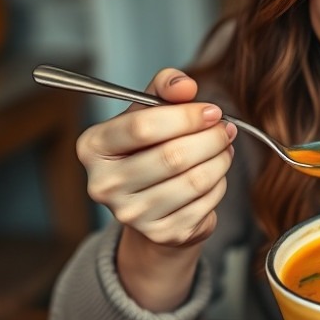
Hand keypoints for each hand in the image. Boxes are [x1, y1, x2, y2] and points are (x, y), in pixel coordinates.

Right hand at [77, 68, 235, 247]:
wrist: (150, 201)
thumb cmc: (149, 147)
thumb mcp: (151, 110)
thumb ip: (166, 88)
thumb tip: (185, 86)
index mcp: (93, 147)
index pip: (142, 127)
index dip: (186, 116)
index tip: (211, 111)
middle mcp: (104, 184)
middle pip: (172, 156)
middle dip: (210, 138)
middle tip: (225, 129)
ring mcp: (131, 214)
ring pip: (194, 181)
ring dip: (220, 160)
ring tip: (224, 148)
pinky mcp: (161, 233)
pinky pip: (205, 202)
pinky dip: (219, 183)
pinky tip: (214, 174)